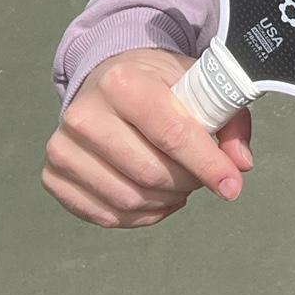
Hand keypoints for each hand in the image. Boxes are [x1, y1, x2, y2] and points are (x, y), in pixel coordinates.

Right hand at [41, 48, 253, 227]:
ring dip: (166, 201)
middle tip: (202, 177)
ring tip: (182, 185)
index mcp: (122, 80)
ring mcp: (62, 147)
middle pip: (150, 172)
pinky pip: (105, 215)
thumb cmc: (161, 83)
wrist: (111, 78)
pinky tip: (158, 198)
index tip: (232, 185)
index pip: (172, 133)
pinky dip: (141, 216)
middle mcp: (83, 113)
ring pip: (128, 199)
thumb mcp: (199, 84)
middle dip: (188, 182)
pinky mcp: (54, 176)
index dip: (206, 164)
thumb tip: (240, 164)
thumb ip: (227, 121)